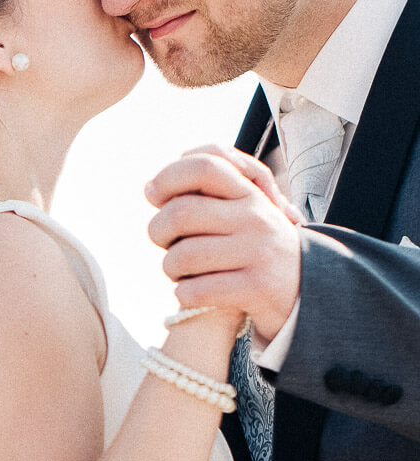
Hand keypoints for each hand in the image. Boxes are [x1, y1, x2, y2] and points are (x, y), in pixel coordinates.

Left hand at [145, 147, 302, 342]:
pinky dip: (184, 293)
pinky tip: (189, 292)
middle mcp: (257, 217)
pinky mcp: (258, 288)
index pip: (205, 166)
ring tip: (176, 270)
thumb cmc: (256, 248)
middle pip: (182, 212)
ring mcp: (259, 252)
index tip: (152, 193)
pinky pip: (198, 289)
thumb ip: (208, 194)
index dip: (169, 176)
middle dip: (157, 229)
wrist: (310, 292)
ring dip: (169, 266)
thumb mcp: (245, 211)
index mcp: (250, 193)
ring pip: (184, 255)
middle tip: (160, 240)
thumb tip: (150, 188)